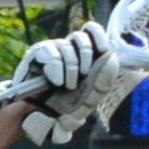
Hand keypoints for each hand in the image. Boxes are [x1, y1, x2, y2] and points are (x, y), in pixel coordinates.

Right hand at [11, 22, 138, 145]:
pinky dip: (56, 68)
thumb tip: (111, 56)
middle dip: (86, 53)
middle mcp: (68, 49)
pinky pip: (49, 52)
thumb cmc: (66, 106)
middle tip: (85, 73)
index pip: (92, 31)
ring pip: (66, 46)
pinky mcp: (37, 54)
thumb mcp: (89, 99)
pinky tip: (57, 81)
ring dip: (71, 68)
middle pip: (81, 36)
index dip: (98, 35)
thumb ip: (103, 81)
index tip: (103, 49)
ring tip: (68, 86)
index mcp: (83, 55)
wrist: (38, 116)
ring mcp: (52, 50)